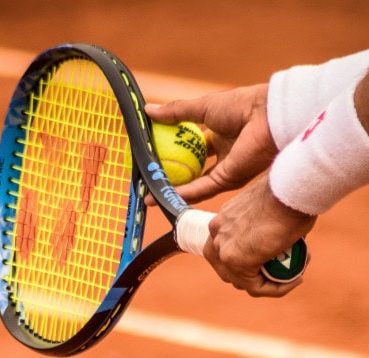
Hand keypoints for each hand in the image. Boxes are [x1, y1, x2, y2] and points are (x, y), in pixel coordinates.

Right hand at [145, 84, 277, 202]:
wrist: (266, 117)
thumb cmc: (240, 106)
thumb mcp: (202, 107)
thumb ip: (176, 112)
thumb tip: (148, 111)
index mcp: (218, 135)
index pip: (190, 147)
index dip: (171, 151)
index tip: (151, 155)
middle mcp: (222, 155)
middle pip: (191, 170)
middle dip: (170, 176)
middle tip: (147, 179)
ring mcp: (224, 170)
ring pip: (193, 184)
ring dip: (171, 190)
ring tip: (149, 195)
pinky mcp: (227, 181)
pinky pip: (200, 189)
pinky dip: (181, 193)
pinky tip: (162, 195)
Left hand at [203, 175, 316, 296]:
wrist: (290, 190)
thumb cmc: (289, 193)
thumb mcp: (270, 209)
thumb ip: (264, 226)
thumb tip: (277, 238)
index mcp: (222, 220)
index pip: (226, 250)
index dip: (248, 261)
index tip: (274, 260)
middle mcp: (216, 234)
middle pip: (228, 269)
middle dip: (254, 275)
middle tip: (282, 272)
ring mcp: (223, 249)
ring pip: (242, 281)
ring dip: (269, 283)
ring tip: (294, 274)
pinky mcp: (235, 261)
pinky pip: (256, 287)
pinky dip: (276, 289)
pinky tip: (295, 280)